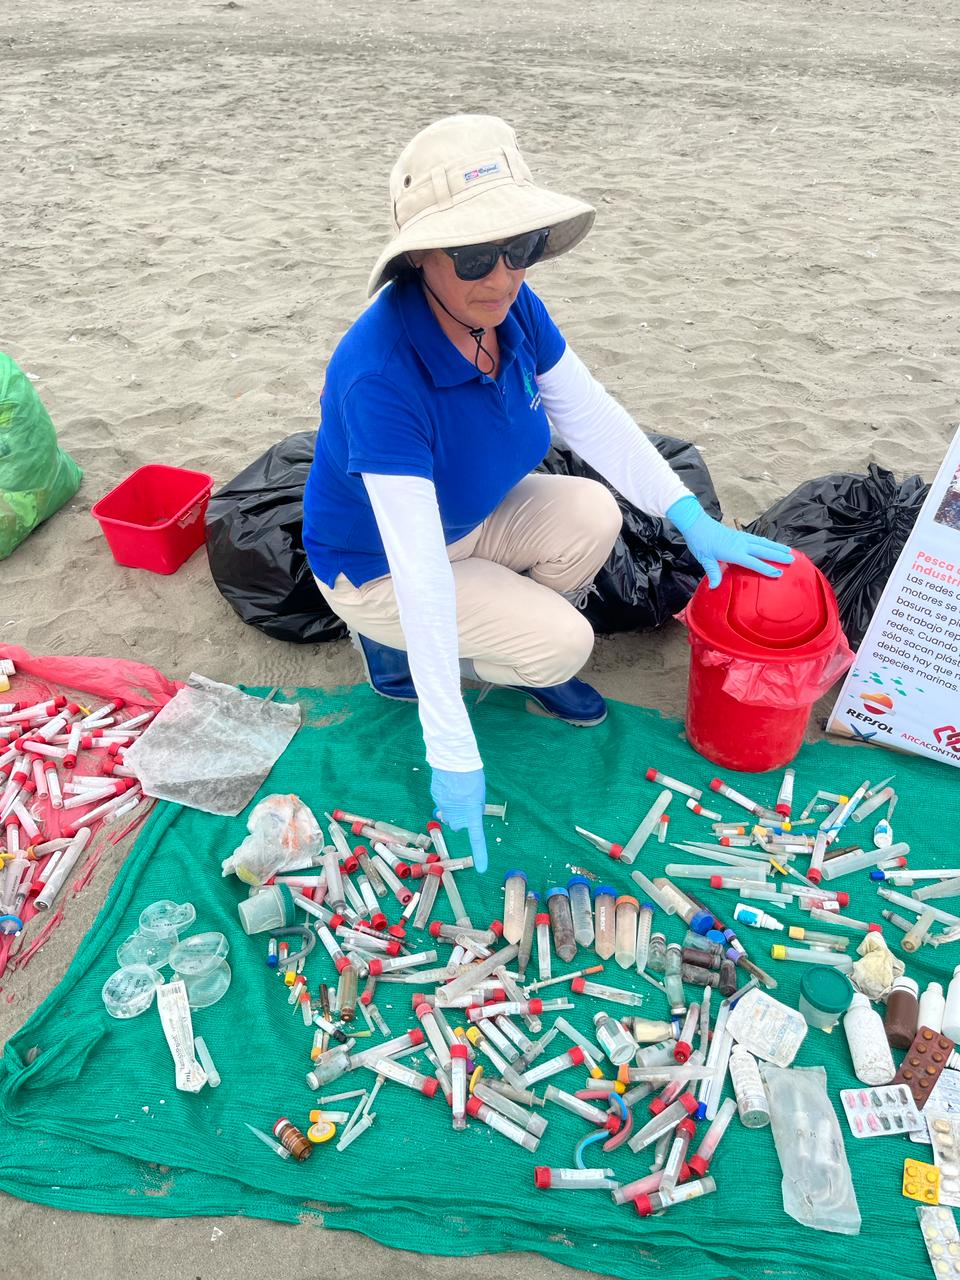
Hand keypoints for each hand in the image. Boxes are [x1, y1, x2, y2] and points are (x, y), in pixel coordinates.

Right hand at [430, 767, 487, 872]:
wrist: (455, 759)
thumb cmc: (472, 775)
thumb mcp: (478, 794)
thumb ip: (473, 808)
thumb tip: (460, 816)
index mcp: (472, 812)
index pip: (477, 837)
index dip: (480, 853)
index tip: (482, 868)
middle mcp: (456, 813)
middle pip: (457, 824)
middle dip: (460, 818)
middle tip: (464, 803)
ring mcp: (443, 806)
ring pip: (447, 813)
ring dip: (451, 808)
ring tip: (457, 790)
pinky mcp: (435, 797)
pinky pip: (440, 802)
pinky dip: (444, 797)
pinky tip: (448, 785)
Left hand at [667, 495, 793, 589]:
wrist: (696, 523)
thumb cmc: (700, 542)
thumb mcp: (704, 558)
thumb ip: (712, 572)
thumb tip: (715, 587)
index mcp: (733, 552)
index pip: (753, 562)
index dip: (766, 568)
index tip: (779, 573)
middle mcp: (740, 544)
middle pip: (763, 550)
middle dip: (778, 556)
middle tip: (792, 560)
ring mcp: (741, 538)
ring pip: (763, 543)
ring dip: (776, 547)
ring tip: (789, 551)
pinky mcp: (739, 534)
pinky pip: (757, 538)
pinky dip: (767, 541)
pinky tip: (772, 544)